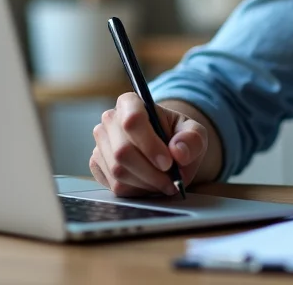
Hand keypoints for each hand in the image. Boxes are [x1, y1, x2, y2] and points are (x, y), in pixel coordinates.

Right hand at [89, 92, 208, 196]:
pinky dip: (136, 190)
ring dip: (145, 183)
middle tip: (171, 180)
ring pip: (117, 171)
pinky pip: (114, 185)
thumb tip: (179, 152)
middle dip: (150, 172)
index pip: (132, 120)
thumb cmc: (178, 137)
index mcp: (131, 103)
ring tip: (164, 183)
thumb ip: (192, 139)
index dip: (150, 145)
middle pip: (122, 151)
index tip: (168, 162)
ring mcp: (101, 143)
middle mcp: (110, 120)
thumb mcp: (195, 133)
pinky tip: (149, 184)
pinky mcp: (97, 164)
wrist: (166, 150)